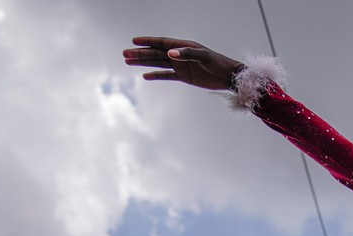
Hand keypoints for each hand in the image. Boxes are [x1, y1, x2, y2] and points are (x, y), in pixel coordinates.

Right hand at [123, 37, 242, 90]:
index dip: (147, 41)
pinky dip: (156, 76)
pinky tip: (145, 76)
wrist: (228, 77)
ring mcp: (180, 66)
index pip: (161, 42)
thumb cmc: (218, 63)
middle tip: (125, 53)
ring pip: (158, 64)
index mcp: (183, 46)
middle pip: (155, 53)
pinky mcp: (184, 77)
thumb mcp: (203, 57)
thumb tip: (170, 53)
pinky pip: (166, 76)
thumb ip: (186, 54)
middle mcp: (179, 54)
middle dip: (140, 53)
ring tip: (128, 61)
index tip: (134, 41)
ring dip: (144, 63)